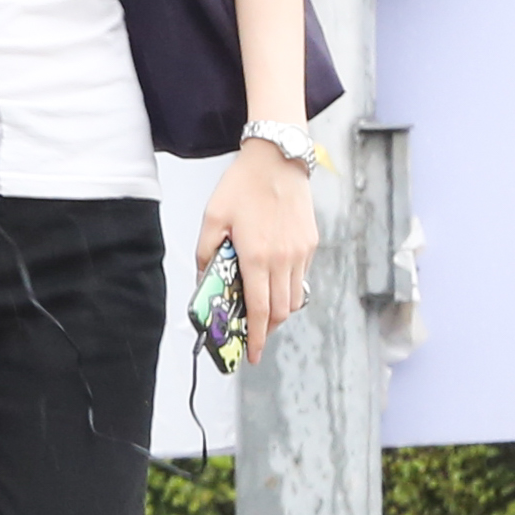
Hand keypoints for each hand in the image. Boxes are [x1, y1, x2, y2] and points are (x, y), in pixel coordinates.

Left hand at [199, 140, 320, 340]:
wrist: (278, 160)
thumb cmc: (242, 186)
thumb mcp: (212, 217)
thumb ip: (206, 251)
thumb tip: (204, 276)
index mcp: (257, 257)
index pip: (260, 310)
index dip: (257, 337)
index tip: (252, 355)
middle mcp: (283, 260)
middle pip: (281, 311)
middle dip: (268, 327)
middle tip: (252, 332)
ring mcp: (301, 253)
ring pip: (295, 297)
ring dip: (279, 310)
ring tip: (260, 308)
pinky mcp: (310, 244)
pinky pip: (301, 277)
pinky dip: (288, 287)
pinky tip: (271, 280)